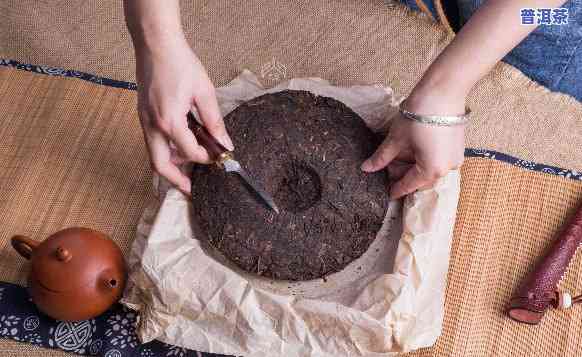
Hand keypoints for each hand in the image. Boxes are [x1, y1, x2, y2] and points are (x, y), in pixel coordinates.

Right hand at [135, 40, 232, 194]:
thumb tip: (225, 143)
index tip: (219, 158)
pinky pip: (152, 142)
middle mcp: (152, 125)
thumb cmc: (180, 63)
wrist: (156, 44)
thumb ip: (215, 122)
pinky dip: (166, 150)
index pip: (190, 153)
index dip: (207, 159)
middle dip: (177, 181)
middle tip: (193, 190)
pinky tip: (182, 147)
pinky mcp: (143, 115)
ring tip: (191, 168)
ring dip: (171, 165)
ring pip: (154, 155)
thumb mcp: (204, 92)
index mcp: (170, 121)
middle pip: (160, 165)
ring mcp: (144, 120)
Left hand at [361, 92, 464, 199]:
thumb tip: (367, 168)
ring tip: (395, 152)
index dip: (395, 189)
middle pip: (420, 179)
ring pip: (428, 168)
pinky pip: (436, 158)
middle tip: (385, 166)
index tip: (386, 194)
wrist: (443, 90)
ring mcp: (454, 157)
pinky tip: (408, 147)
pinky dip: (422, 156)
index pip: (409, 185)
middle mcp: (447, 168)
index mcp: (432, 171)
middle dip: (402, 174)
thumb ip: (382, 157)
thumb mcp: (396, 139)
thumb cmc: (419, 115)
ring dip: (411, 164)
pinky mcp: (457, 146)